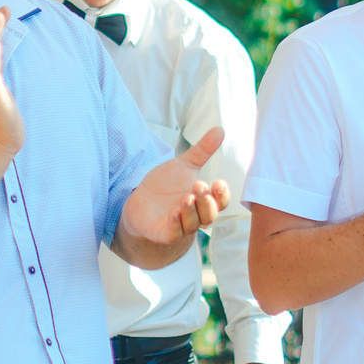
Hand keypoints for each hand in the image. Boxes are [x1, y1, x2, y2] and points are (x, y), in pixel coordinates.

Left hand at [120, 129, 231, 244]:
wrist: (140, 203)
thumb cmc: (166, 185)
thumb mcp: (184, 165)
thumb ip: (202, 150)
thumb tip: (220, 129)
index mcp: (204, 200)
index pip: (220, 201)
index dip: (222, 195)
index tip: (218, 182)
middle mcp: (196, 216)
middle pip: (209, 214)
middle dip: (206, 202)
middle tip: (199, 186)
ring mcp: (180, 226)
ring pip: (192, 224)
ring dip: (191, 211)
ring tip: (186, 198)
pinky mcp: (163, 233)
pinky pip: (173, 233)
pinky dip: (175, 225)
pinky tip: (173, 213)